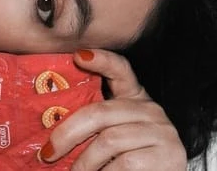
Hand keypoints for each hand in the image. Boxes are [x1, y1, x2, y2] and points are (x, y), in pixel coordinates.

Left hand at [37, 49, 185, 170]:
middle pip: (100, 113)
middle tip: (48, 153)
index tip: (78, 56)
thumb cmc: (134, 161)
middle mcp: (150, 110)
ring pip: (108, 140)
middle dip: (67, 134)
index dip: (101, 60)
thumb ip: (94, 128)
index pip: (120, 70)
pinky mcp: (168, 154)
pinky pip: (124, 163)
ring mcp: (161, 131)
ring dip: (84, 162)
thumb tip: (52, 137)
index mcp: (135, 99)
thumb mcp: (115, 137)